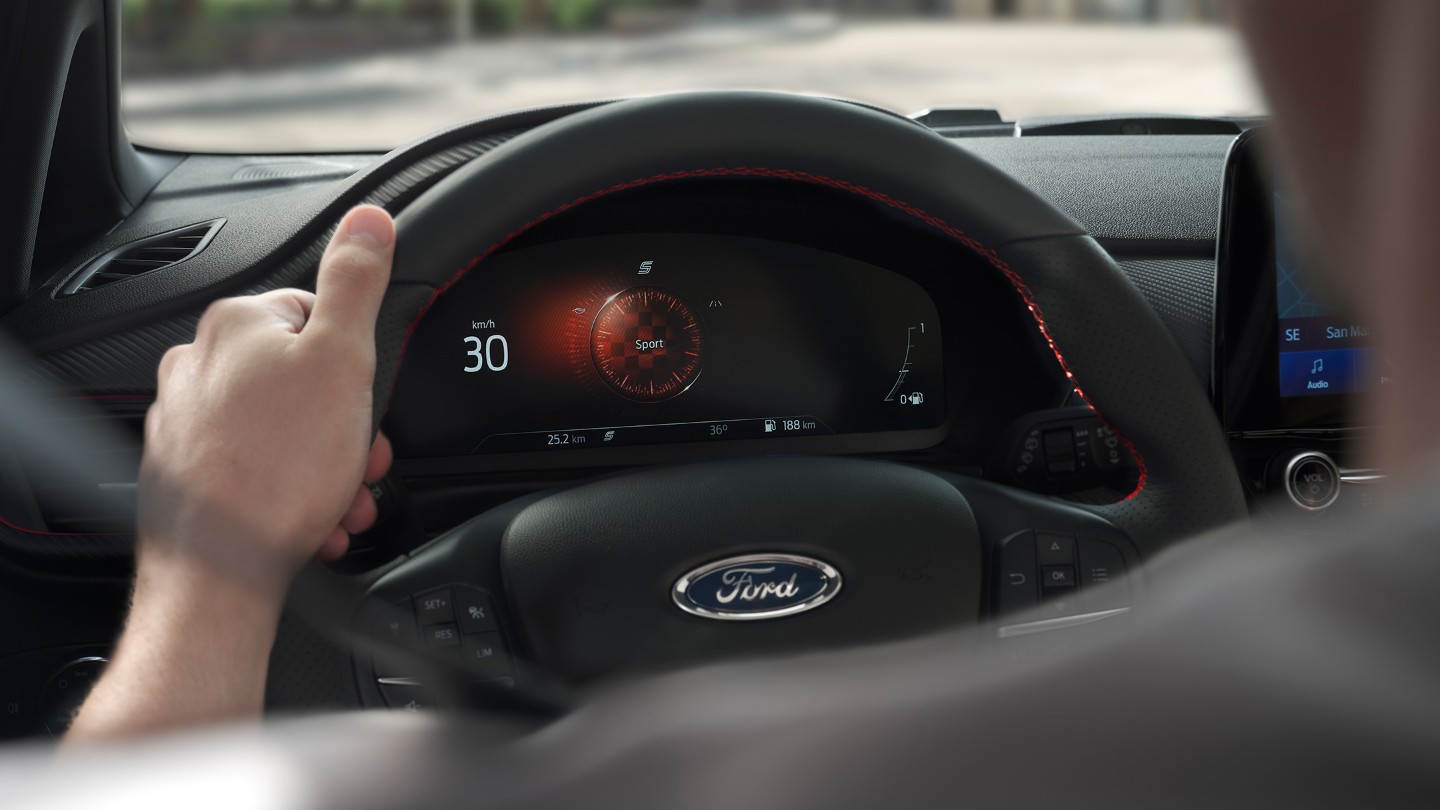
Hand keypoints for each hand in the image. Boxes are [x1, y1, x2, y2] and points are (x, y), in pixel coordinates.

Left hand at [138, 205, 395, 599]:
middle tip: (361, 461)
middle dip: (346, 428)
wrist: (221, 569)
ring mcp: (188, 421)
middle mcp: (201, 365)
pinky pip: (258, 470)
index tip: (368, 405)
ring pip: (285, 432)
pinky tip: (312, 519)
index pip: (320, 319)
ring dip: (327, 467)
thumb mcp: (345, 360)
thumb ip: (358, 282)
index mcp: (237, 325)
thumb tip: (370, 219)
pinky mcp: (187, 472)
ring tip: (339, 501)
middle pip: (305, 382)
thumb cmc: (277, 471)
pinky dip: (292, 493)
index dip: (359, 367)